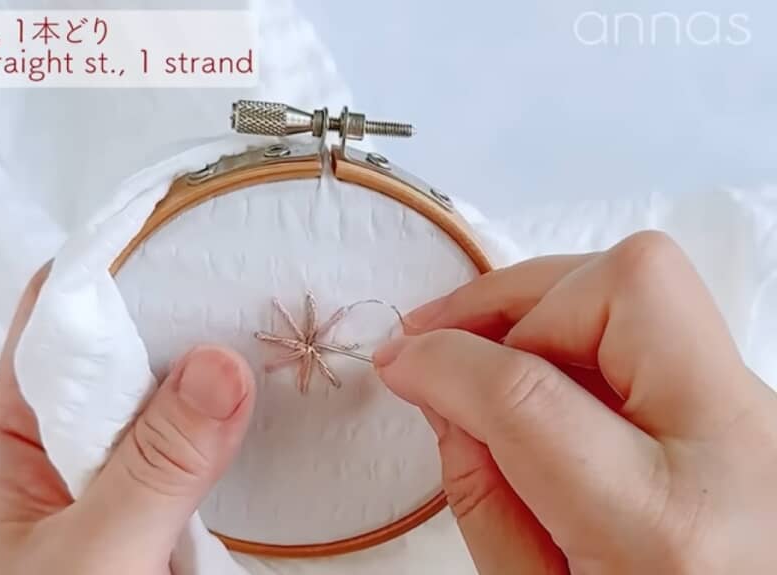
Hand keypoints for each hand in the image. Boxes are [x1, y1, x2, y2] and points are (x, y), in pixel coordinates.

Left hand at [0, 263, 255, 574]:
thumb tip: (219, 364)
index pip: (56, 318)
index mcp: (19, 430)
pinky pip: (204, 432)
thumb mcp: (98, 551)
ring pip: (169, 385)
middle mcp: (69, 435)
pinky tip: (271, 384)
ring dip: (213, 354)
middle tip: (247, 260)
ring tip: (270, 308)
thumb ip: (155, 469)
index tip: (177, 221)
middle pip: (119, 341)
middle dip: (175, 301)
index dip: (109, 263)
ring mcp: (123, 462)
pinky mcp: (171, 493)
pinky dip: (235, 409)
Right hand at [374, 231, 776, 573]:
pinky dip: (587, 333)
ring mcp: (755, 413)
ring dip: (551, 307)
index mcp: (663, 526)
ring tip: (496, 356)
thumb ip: (480, 494)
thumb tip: (441, 392)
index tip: (399, 361)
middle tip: (455, 335)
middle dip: (519, 295)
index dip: (443, 362)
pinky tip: (551, 378)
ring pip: (651, 284)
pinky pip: (660, 326)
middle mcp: (732, 448)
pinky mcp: (750, 401)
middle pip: (630, 284)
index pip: (528, 394)